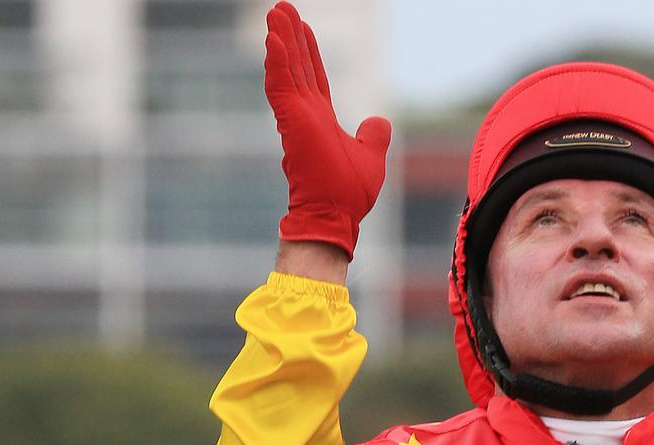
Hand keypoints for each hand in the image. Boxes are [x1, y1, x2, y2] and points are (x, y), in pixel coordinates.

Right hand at [265, 1, 390, 258]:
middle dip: (290, 36)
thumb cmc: (348, 193)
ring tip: (275, 11)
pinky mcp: (291, 120)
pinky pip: (281, 83)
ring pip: (286, 68)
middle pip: (297, 65)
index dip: (308, 52)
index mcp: (320, 120)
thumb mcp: (370, 156)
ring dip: (280, 39)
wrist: (336, 215)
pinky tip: (273, 37)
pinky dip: (277, 60)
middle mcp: (305, 114)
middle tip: (281, 7)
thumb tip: (380, 120)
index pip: (313, 77)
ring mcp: (296, 116)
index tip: (303, 28)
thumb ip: (373, 136)